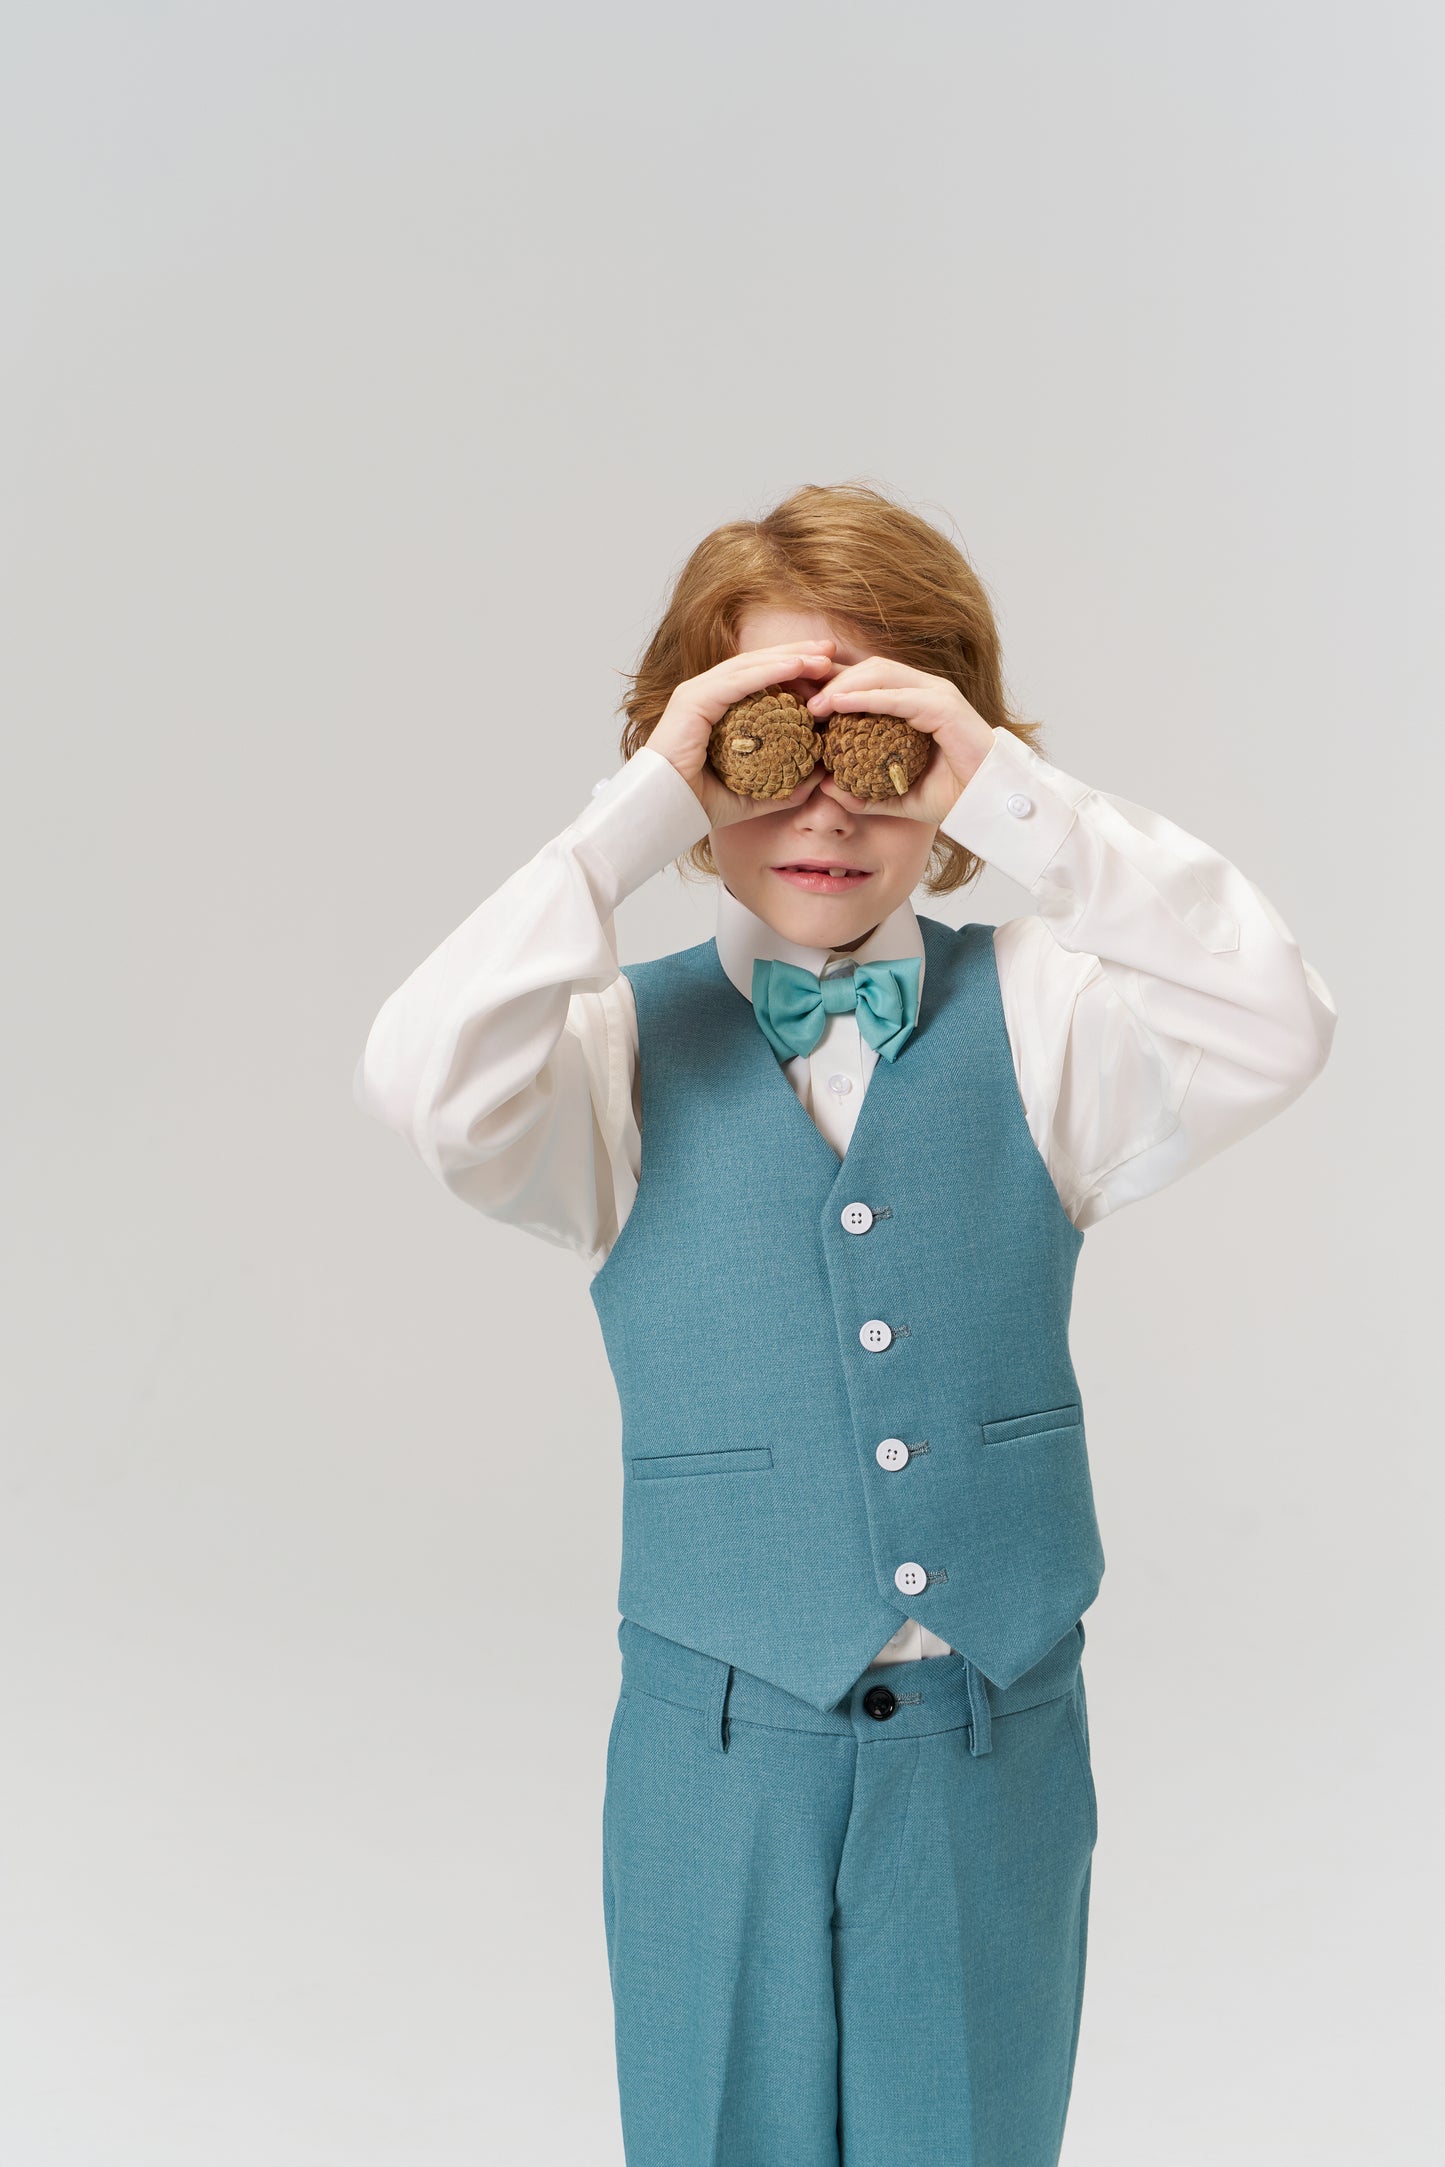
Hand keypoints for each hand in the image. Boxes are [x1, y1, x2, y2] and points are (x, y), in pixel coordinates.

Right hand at [648, 641, 840, 829]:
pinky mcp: (693, 699)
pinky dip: (770, 671)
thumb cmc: (699, 805)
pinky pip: (738, 680)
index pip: (761, 681)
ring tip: (824, 656)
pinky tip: (798, 666)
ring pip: (751, 666)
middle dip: (798, 655)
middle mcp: (706, 694)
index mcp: (716, 710)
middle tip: (833, 652)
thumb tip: (820, 777)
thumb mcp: (754, 794)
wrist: (663, 814)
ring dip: (790, 658)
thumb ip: (786, 786)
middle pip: (759, 665)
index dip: (795, 672)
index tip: (828, 673)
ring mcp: (697, 693)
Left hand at [804, 658, 995, 824]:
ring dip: (843, 684)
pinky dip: (865, 696)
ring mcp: (935, 693)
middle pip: (868, 668)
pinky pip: (897, 695)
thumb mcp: (896, 796)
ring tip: (815, 704)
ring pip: (879, 672)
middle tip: (801, 700)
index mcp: (913, 702)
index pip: (866, 680)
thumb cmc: (952, 796)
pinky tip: (838, 704)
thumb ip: (863, 792)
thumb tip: (826, 787)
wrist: (990, 805)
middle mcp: (924, 690)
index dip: (832, 685)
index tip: (801, 701)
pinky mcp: (944, 706)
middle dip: (831, 678)